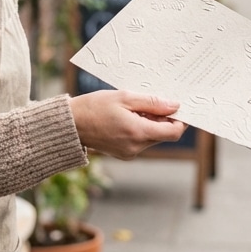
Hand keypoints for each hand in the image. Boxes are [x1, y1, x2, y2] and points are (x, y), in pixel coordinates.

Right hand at [69, 90, 186, 159]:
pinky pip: (141, 141)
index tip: (178, 108)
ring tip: (134, 109)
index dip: (181, 120)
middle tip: (151, 102)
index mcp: (138, 133)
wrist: (69, 124)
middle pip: (164, 135)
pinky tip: (127, 118)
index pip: (173, 132)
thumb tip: (175, 106)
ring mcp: (129, 153)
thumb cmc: (94, 107)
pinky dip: (140, 129)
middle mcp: (136, 147)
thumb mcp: (124, 97)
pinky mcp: (123, 154)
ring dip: (150, 124)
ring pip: (152, 138)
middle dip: (163, 119)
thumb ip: (152, 103)